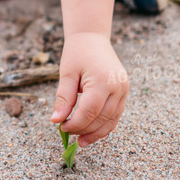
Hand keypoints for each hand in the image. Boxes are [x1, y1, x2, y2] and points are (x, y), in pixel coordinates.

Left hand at [49, 32, 128, 147]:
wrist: (92, 37)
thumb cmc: (77, 53)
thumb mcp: (67, 74)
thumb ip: (63, 98)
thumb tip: (55, 121)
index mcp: (104, 81)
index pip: (90, 111)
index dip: (76, 124)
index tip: (62, 127)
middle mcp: (118, 87)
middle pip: (102, 118)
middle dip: (85, 129)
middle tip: (68, 133)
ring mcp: (124, 90)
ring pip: (112, 120)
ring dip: (96, 132)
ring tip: (81, 141)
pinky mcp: (124, 92)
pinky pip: (115, 114)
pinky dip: (104, 124)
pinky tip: (91, 131)